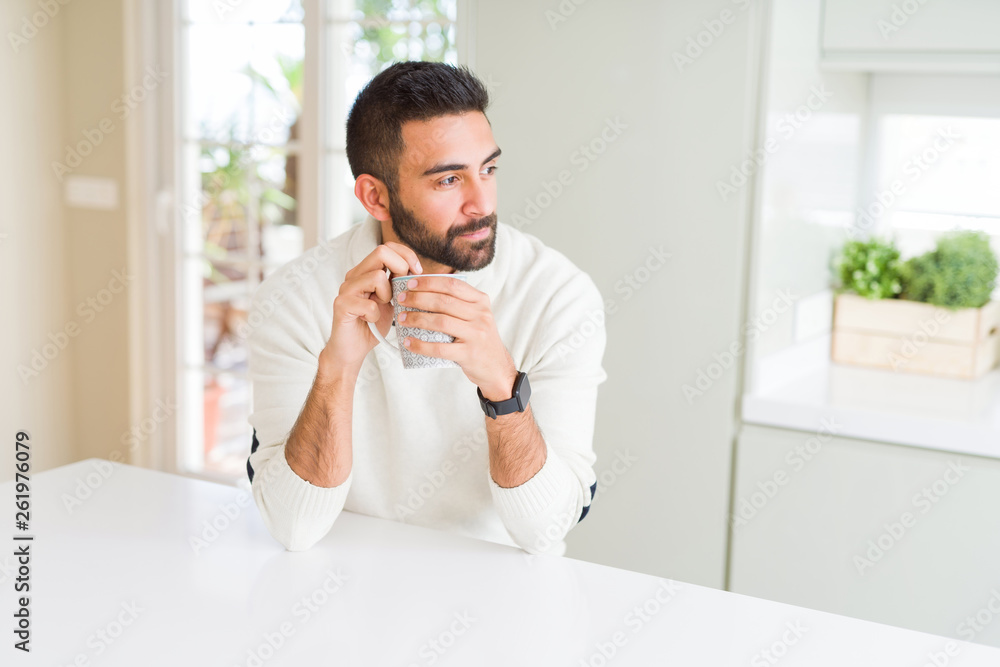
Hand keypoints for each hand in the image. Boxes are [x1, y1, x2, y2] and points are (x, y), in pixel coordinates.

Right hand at [322, 242, 422, 377]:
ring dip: (387, 295)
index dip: (406, 255)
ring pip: (377, 276)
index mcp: (366, 271)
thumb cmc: (373, 324)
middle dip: (400, 269)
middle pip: (381, 252)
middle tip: (401, 290)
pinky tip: (371, 321)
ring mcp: (346, 288)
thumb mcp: (392, 299)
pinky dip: (375, 315)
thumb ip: (399, 283)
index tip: (418, 272)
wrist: (353, 349)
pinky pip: (368, 304)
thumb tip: (418, 270)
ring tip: (381, 308)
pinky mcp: (341, 305)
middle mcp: (354, 275)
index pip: (387, 247)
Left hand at [395, 276, 517, 399]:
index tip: (410, 283)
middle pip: (443, 302)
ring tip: (401, 319)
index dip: (429, 282)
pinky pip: (440, 348)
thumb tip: (424, 291)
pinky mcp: (469, 354)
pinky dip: (421, 345)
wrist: (496, 367)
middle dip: (418, 298)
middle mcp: (481, 315)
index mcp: (481, 301)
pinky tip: (408, 342)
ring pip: (440, 322)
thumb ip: (459, 302)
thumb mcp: (477, 315)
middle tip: (401, 299)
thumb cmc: (479, 338)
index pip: (452, 285)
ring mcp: (476, 334)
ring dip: (416, 319)